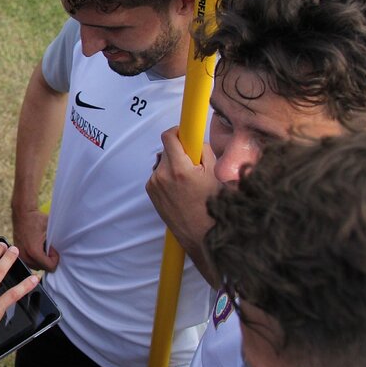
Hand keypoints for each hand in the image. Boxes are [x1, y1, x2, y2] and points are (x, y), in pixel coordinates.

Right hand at [11, 207, 58, 271]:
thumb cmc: (37, 220)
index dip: (55, 259)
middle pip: (43, 268)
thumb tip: (65, 254)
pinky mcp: (17, 253)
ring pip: (36, 266)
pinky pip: (29, 262)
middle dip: (48, 259)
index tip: (53, 249)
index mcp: (34, 251)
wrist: (22, 213)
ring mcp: (20, 256)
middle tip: (48, 246)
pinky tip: (36, 247)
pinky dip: (35, 258)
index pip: (50, 267)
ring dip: (41, 259)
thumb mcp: (50, 230)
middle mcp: (25, 256)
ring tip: (41, 246)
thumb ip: (56, 244)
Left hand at [146, 126, 221, 283]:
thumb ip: (203, 152)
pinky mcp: (150, 191)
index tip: (184, 133)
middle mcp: (162, 175)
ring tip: (188, 181)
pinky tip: (181, 189)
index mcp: (179, 169)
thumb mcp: (214, 174)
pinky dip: (169, 175)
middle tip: (194, 162)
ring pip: (164, 161)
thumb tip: (194, 140)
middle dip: (180, 151)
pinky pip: (159, 174)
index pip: (169, 136)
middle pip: (167, 149)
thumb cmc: (211, 207)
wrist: (200, 235)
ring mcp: (154, 184)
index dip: (178, 131)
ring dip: (174, 164)